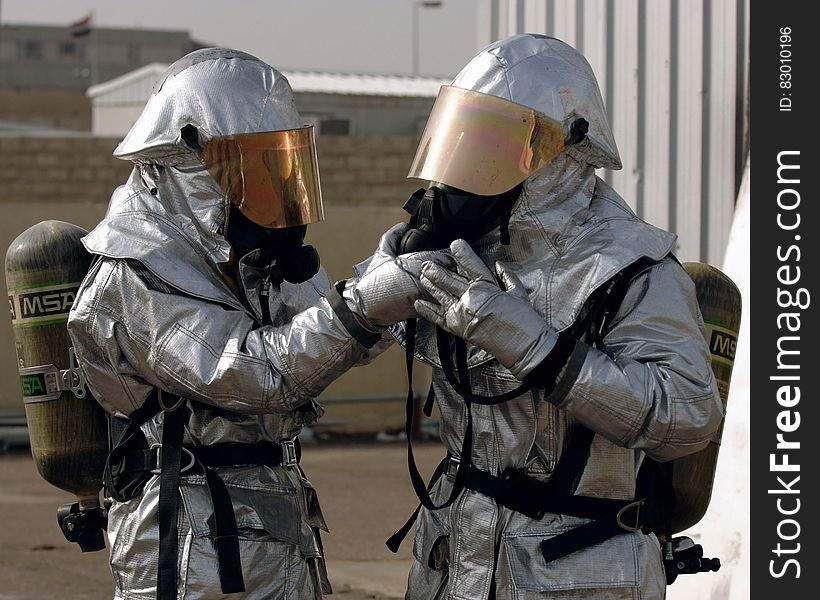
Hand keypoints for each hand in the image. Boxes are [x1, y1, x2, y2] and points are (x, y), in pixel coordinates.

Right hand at [344, 223, 452, 326]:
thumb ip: (393, 237)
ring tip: (462, 283)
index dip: (455, 253)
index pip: (445, 255)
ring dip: (455, 286)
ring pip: (448, 289)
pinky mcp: (423, 311)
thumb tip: (403, 225)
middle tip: (465, 267)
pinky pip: (440, 305)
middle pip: (451, 272)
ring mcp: (423, 296)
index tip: (459, 252)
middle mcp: (421, 279)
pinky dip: (446, 300)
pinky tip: (449, 298)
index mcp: (414, 262)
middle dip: (458, 270)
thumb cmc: (372, 283)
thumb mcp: (381, 255)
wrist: (364, 308)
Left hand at [415, 239, 557, 378]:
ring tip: (422, 277)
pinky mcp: (458, 328)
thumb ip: (507, 276)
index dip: (461, 253)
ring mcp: (462, 313)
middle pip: (448, 280)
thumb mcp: (518, 292)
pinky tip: (419, 304)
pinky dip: (427, 311)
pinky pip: (438, 318)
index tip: (454, 243)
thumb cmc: (524, 320)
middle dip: (435, 270)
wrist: (522, 346)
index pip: (470, 265)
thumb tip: (498, 265)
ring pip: (441, 295)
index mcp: (486, 286)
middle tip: (426, 263)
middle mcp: (470, 298)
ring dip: (430, 285)